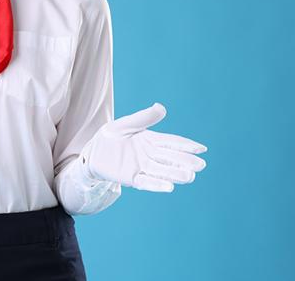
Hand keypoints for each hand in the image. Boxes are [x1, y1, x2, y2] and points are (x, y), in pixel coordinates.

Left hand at [85, 102, 206, 191]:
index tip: (202, 149)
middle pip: (171, 158)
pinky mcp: (131, 178)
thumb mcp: (125, 124)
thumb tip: (161, 107)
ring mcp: (142, 167)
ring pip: (162, 171)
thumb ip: (143, 118)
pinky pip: (146, 182)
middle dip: (185, 161)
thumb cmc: (110, 136)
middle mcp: (150, 155)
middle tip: (200, 165)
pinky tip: (169, 187)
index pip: (172, 142)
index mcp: (151, 140)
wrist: (92, 152)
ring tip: (190, 176)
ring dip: (175, 174)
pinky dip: (157, 184)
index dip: (187, 146)